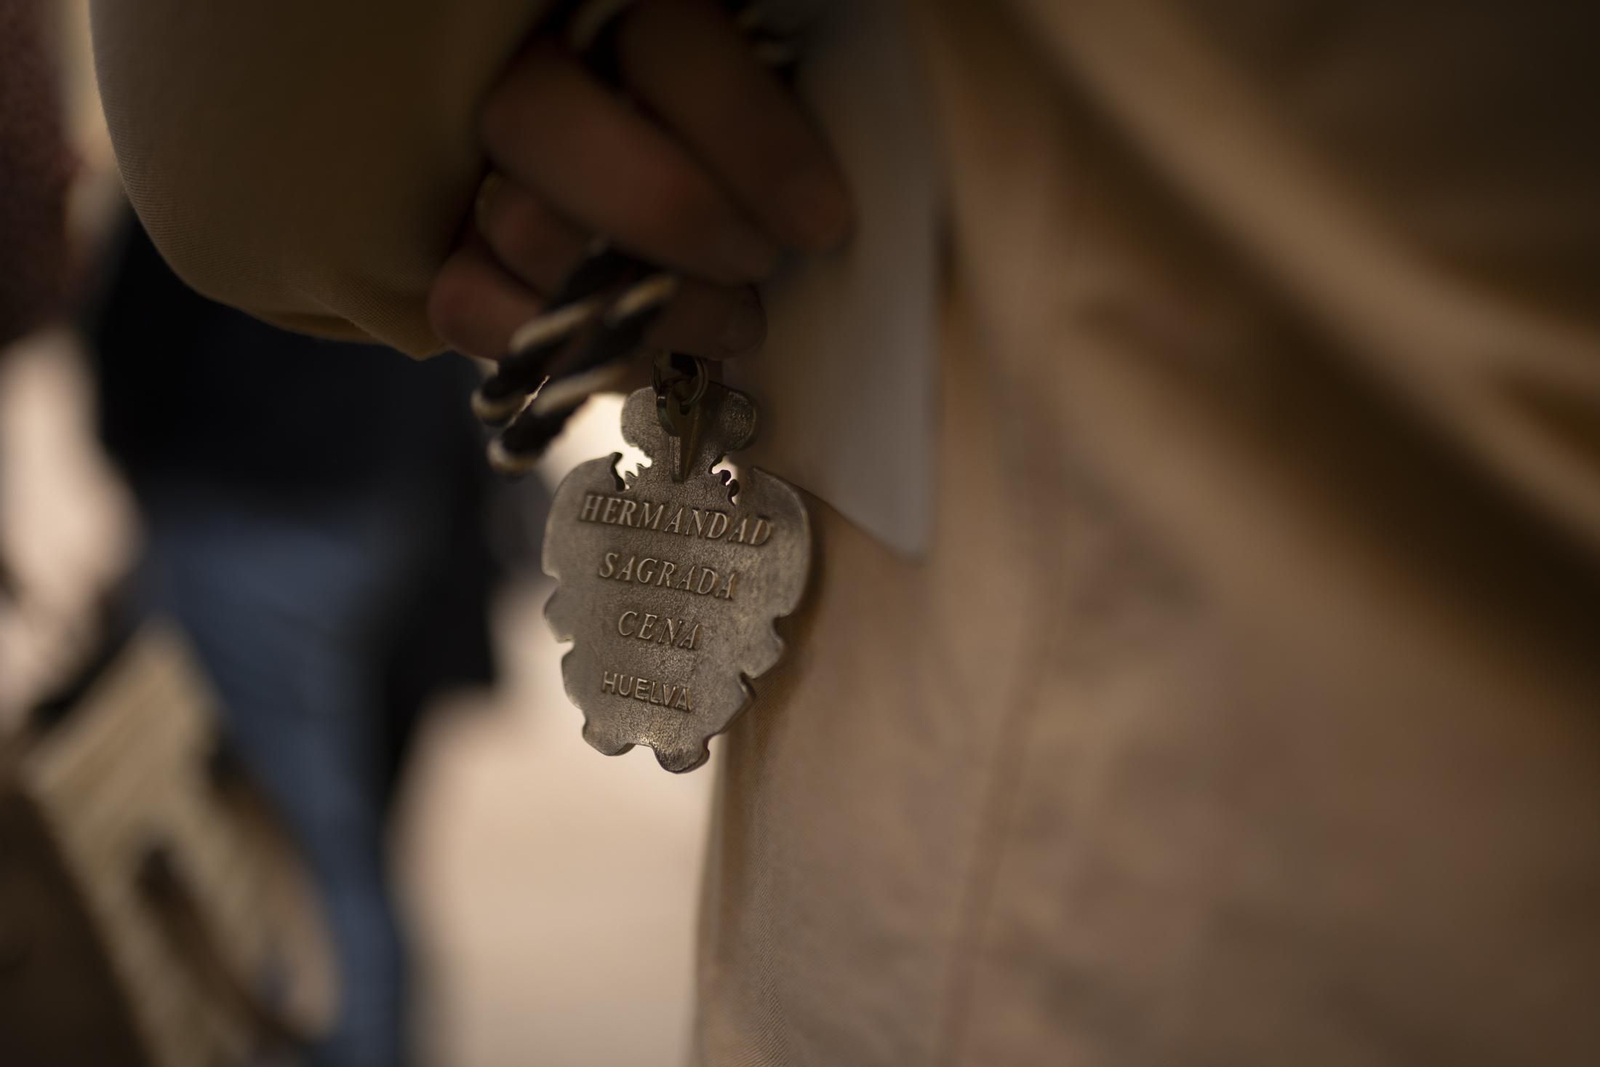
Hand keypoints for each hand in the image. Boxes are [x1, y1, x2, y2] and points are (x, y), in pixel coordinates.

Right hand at [427, 0, 853, 361]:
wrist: (680, 219)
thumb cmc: (746, 163)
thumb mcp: (770, 112)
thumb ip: (768, 129)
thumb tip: (813, 208)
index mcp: (622, 12)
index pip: (664, 46)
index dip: (748, 140)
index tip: (819, 223)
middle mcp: (528, 72)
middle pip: (551, 126)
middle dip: (675, 218)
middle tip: (757, 267)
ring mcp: (479, 167)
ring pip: (520, 226)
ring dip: (641, 302)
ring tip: (730, 325)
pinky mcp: (452, 253)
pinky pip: (465, 305)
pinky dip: (560, 348)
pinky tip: (645, 357)